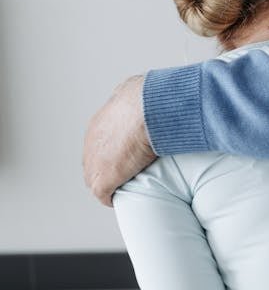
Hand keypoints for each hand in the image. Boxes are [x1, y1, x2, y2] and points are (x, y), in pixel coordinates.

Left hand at [83, 75, 155, 205]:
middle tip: (127, 173)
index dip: (115, 150)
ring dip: (110, 182)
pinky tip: (121, 199)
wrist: (148, 109)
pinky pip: (103, 194)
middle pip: (94, 160)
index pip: (101, 141)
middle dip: (108, 167)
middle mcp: (92, 141)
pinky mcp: (103, 179)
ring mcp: (95, 161)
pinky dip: (111, 197)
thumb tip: (154, 92)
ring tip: (126, 187)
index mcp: (101, 122)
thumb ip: (141, 95)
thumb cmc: (150, 98)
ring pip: (96, 178)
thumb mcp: (141, 90)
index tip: (129, 154)